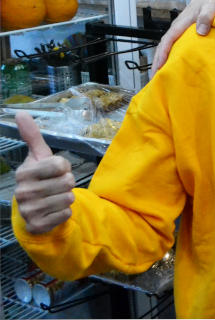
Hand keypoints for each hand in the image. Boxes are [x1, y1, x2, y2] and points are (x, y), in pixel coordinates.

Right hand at [14, 112, 75, 233]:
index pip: (61, 164)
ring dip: (67, 198)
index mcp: (24, 173)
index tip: (55, 171)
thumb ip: (33, 136)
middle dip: (67, 184)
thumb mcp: (39, 156)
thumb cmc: (41, 178)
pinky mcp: (37, 226)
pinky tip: (53, 211)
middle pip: (67, 182)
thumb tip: (21, 113)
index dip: (64, 167)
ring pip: (68, 198)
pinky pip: (66, 214)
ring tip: (55, 198)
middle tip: (56, 186)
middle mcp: (22, 192)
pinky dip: (65, 213)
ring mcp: (28, 210)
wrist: (34, 209)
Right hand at [150, 0, 214, 74]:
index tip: (158, 68)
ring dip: (164, 60)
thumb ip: (207, 15)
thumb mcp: (213, 4)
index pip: (168, 40)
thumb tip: (201, 31)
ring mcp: (182, 31)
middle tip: (155, 79)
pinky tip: (176, 67)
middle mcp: (179, 27)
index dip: (162, 54)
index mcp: (183, 22)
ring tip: (163, 77)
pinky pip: (178, 46)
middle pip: (165, 46)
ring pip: (170, 47)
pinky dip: (174, 57)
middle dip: (158, 61)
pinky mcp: (187, 34)